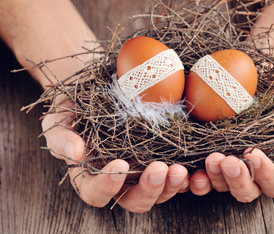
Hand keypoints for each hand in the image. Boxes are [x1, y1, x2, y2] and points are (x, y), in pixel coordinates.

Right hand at [42, 99, 188, 211]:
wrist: (96, 92)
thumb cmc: (74, 108)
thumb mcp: (59, 119)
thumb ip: (61, 138)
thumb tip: (75, 153)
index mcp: (91, 176)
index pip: (96, 193)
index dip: (107, 186)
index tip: (120, 165)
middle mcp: (118, 180)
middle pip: (133, 200)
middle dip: (148, 189)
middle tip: (159, 169)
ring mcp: (141, 171)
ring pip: (158, 193)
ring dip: (171, 185)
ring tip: (180, 169)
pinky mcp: (159, 159)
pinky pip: (174, 176)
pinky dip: (185, 177)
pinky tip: (193, 166)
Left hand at [188, 92, 273, 200]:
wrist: (263, 73)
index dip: (267, 173)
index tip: (255, 153)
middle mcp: (253, 170)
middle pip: (248, 190)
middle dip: (238, 179)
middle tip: (228, 160)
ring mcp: (230, 164)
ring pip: (223, 185)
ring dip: (216, 177)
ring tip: (211, 159)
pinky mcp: (210, 155)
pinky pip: (202, 175)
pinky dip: (196, 178)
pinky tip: (190, 171)